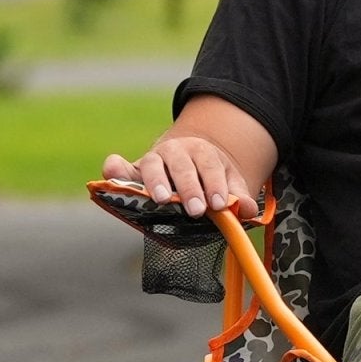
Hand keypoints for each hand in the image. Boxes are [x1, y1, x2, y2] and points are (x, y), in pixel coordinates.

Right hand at [102, 137, 261, 220]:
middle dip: (189, 188)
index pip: (211, 167)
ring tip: (162, 199)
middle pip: (182, 166)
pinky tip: (112, 174)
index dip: (215, 185)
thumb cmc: (210, 179)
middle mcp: (177, 152)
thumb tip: (248, 209)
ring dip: (156, 181)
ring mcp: (153, 159)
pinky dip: (115, 168)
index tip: (220, 204)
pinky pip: (121, 167)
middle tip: (196, 209)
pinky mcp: (132, 170)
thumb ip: (239, 197)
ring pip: (153, 164)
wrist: (187, 163)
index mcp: (203, 152)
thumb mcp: (229, 185)